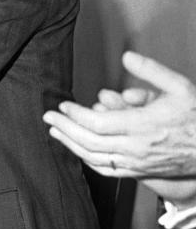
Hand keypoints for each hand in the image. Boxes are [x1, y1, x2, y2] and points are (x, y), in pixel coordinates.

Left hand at [43, 51, 195, 179]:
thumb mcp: (180, 87)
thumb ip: (152, 71)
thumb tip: (127, 57)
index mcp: (143, 126)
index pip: (98, 123)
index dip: (75, 115)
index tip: (62, 105)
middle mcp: (137, 148)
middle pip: (90, 141)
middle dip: (65, 128)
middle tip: (48, 116)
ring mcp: (137, 163)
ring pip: (94, 158)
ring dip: (71, 144)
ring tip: (55, 131)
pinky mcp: (139, 172)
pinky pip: (106, 169)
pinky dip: (87, 159)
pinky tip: (77, 149)